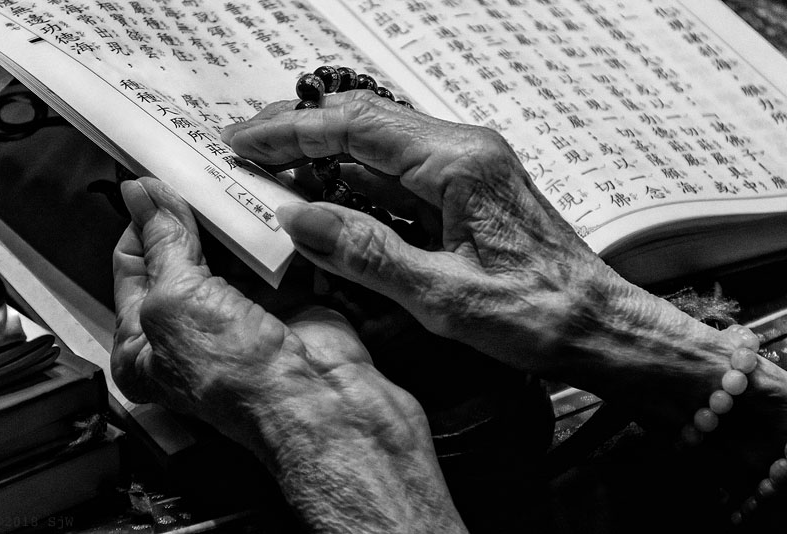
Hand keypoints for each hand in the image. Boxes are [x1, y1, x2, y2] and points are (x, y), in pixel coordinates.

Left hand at [112, 177, 465, 532]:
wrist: (318, 399)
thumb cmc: (237, 375)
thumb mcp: (175, 299)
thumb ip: (162, 241)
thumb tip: (142, 194)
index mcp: (144, 340)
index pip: (134, 262)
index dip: (144, 218)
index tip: (155, 178)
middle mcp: (191, 327)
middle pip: (184, 251)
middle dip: (192, 212)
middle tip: (197, 166)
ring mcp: (241, 313)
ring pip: (231, 248)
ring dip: (234, 217)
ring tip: (233, 176)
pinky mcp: (285, 301)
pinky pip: (273, 254)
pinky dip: (272, 229)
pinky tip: (267, 200)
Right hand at [222, 92, 742, 423]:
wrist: (600, 325)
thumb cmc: (539, 315)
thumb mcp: (445, 298)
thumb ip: (369, 254)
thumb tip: (300, 220)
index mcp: (460, 165)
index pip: (359, 128)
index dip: (294, 132)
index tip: (245, 143)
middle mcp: (465, 151)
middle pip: (366, 121)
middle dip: (302, 129)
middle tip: (246, 144)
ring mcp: (468, 168)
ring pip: (380, 143)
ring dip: (325, 150)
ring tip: (273, 162)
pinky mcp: (468, 191)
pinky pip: (400, 171)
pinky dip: (355, 176)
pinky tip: (327, 189)